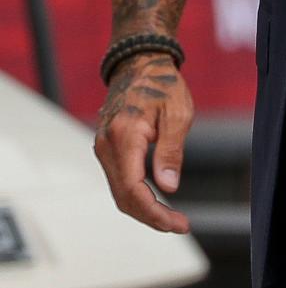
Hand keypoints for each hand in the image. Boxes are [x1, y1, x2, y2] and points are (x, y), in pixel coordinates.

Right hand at [94, 52, 193, 233]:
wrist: (139, 63)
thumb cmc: (161, 84)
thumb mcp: (177, 113)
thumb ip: (171, 151)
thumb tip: (169, 187)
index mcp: (124, 136)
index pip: (133, 190)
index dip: (155, 213)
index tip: (179, 224)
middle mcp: (107, 145)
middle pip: (123, 198)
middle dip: (151, 217)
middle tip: (179, 225)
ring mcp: (103, 147)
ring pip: (119, 192)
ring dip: (143, 209)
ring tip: (171, 217)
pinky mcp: (107, 148)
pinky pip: (118, 180)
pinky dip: (135, 195)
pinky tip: (156, 199)